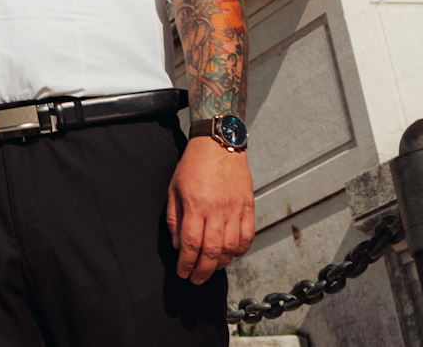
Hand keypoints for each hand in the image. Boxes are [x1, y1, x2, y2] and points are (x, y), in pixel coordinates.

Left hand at [167, 136, 254, 283]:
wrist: (219, 143)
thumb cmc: (193, 164)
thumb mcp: (174, 188)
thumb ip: (174, 218)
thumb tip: (178, 246)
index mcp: (196, 204)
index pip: (192, 243)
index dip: (187, 263)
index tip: (183, 272)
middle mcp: (217, 210)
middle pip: (212, 251)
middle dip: (203, 270)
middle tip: (196, 278)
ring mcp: (235, 209)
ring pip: (232, 248)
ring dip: (221, 263)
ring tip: (210, 267)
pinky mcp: (249, 207)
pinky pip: (247, 237)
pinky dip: (240, 251)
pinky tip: (230, 254)